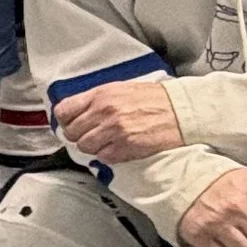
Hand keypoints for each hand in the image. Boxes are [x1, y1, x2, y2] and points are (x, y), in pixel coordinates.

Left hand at [55, 80, 185, 161]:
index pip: (64, 111)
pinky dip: (108, 155)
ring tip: (107, 141)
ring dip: (93, 146)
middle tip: (92, 134)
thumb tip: (78, 111)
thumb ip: (98, 99)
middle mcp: (104, 112)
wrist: (181, 110)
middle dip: (80, 135)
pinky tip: (119, 147)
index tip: (72, 123)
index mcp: (101, 95)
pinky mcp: (125, 148)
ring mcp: (114, 131)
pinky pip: (102, 157)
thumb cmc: (156, 99)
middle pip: (72, 132)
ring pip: (85, 147)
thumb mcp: (122, 88)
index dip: (66, 120)